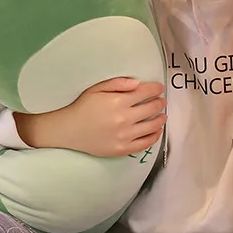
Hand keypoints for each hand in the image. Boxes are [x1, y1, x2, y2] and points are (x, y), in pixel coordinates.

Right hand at [14, 78, 165, 157]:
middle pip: (152, 108)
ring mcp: (125, 135)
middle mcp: (124, 118)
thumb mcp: (97, 88)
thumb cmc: (82, 107)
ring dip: (160, 119)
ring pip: (152, 126)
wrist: (69, 130)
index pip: (145, 92)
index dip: (155, 89)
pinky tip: (157, 131)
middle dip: (160, 102)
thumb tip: (138, 83)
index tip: (160, 88)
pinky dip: (155, 136)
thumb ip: (118, 83)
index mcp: (118, 101)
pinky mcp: (123, 149)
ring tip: (163, 115)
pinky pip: (145, 143)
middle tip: (162, 101)